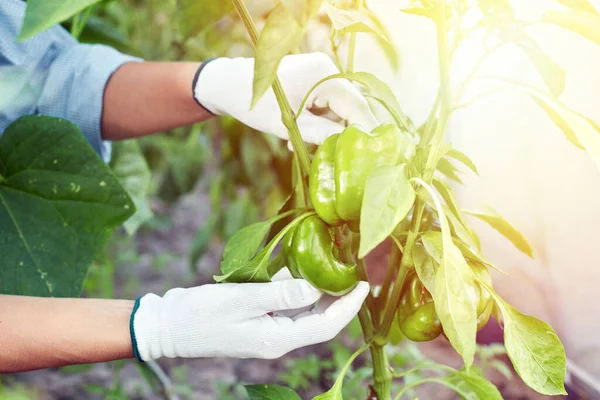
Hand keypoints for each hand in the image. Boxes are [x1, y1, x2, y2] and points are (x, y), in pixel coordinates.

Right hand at [131, 268, 368, 360]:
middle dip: (339, 297)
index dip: (348, 306)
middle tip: (353, 269)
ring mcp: (266, 330)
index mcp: (276, 339)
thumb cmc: (200, 314)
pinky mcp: (256, 319)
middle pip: (319, 319)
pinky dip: (293, 286)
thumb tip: (317, 289)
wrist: (167, 326)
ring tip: (333, 263)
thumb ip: (281, 294)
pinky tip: (299, 265)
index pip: (325, 326)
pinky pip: (284, 303)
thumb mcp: (242, 300)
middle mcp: (277, 338)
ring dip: (318, 289)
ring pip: (303, 310)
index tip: (364, 284)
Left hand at [193, 52, 378, 144]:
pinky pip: (326, 102)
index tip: (372, 156)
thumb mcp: (290, 126)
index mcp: (324, 76)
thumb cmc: (256, 105)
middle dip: (340, 133)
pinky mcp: (314, 77)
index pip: (358, 108)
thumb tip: (348, 147)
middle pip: (350, 108)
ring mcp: (321, 71)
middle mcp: (328, 69)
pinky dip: (317, 119)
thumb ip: (322, 135)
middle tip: (325, 154)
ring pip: (337, 108)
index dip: (366, 133)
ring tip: (298, 142)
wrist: (229, 84)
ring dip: (324, 128)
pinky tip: (298, 131)